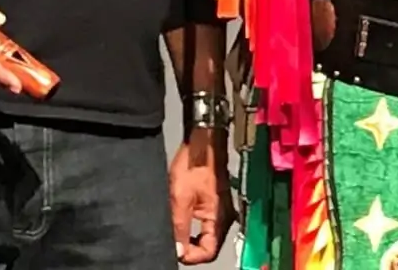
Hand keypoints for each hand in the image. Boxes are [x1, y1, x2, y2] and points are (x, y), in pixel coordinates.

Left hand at [170, 127, 232, 263]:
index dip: (190, 256)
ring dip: (190, 238)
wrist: (203, 142)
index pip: (208, 252)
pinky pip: (206, 226)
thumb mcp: (180, 198)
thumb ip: (179, 227)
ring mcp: (221, 211)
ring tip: (175, 229)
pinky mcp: (216, 205)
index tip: (175, 251)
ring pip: (206, 237)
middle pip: (208, 247)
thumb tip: (178, 251)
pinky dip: (193, 228)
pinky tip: (181, 219)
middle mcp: (224, 217)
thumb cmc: (194, 163)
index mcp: (219, 218)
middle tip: (173, 241)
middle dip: (189, 247)